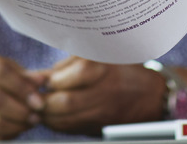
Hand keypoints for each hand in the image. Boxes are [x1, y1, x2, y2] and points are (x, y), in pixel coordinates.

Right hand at [0, 47, 44, 138]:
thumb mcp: (2, 67)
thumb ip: (23, 75)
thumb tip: (43, 81)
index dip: (22, 88)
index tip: (39, 101)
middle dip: (20, 110)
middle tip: (36, 115)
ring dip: (17, 125)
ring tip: (29, 122)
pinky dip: (6, 134)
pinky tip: (15, 128)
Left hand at [40, 57, 164, 135]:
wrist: (153, 97)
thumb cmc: (123, 71)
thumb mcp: (98, 58)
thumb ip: (69, 65)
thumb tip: (41, 76)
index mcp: (102, 69)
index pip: (68, 77)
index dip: (51, 80)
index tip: (44, 78)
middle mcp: (103, 93)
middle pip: (64, 102)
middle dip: (44, 100)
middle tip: (34, 95)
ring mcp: (102, 113)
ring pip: (65, 119)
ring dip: (47, 114)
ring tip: (40, 105)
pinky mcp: (99, 128)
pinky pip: (71, 128)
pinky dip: (56, 123)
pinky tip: (52, 115)